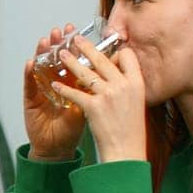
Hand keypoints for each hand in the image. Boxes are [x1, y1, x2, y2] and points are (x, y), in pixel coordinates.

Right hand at [22, 25, 86, 160]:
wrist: (57, 149)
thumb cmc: (72, 130)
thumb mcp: (89, 106)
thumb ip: (96, 89)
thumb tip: (113, 72)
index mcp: (71, 84)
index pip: (72, 61)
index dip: (74, 48)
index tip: (78, 34)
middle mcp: (55, 84)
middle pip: (55, 60)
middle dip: (58, 44)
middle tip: (62, 31)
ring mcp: (41, 90)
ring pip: (41, 68)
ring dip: (42, 53)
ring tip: (46, 40)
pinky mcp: (30, 100)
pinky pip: (29, 85)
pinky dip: (29, 73)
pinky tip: (31, 62)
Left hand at [52, 36, 146, 162]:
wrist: (126, 153)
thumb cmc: (131, 132)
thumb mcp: (136, 104)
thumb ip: (128, 88)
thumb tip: (120, 76)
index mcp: (137, 83)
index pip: (127, 56)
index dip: (115, 52)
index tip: (106, 51)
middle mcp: (124, 86)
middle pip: (102, 60)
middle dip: (86, 48)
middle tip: (76, 39)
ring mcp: (108, 95)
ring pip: (85, 72)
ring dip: (70, 62)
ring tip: (61, 54)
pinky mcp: (94, 107)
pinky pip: (74, 93)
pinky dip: (63, 89)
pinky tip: (55, 85)